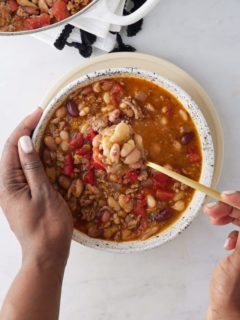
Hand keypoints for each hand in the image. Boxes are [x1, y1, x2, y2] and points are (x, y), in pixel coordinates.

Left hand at [0, 108, 72, 271]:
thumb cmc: (47, 226)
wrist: (47, 255)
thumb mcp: (43, 194)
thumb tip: (24, 141)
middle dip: (26, 132)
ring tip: (43, 129)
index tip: (38, 112)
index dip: (24, 127)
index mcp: (7, 184)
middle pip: (12, 152)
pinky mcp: (22, 196)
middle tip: (42, 117)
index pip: (11, 147)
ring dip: (30, 144)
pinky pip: (25, 171)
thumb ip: (32, 167)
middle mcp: (6, 186)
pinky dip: (34, 158)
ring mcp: (14, 192)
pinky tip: (45, 154)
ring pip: (19, 161)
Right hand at [204, 192, 239, 319]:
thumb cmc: (233, 290)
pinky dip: (229, 232)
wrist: (228, 309)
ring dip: (226, 216)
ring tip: (212, 218)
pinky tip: (225, 242)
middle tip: (212, 209)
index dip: (239, 201)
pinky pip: (239, 231)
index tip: (225, 196)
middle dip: (229, 208)